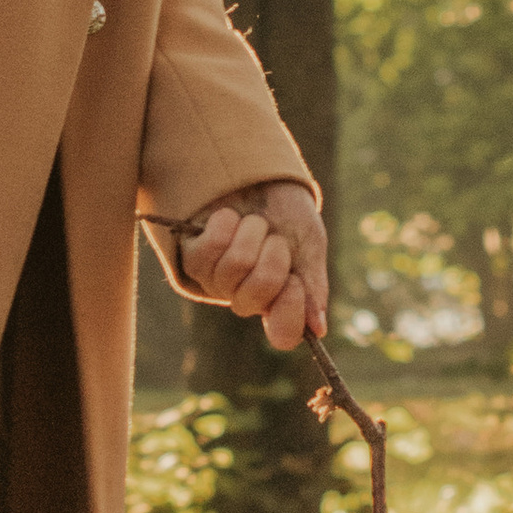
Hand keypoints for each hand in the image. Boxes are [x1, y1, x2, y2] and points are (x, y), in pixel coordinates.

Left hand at [176, 182, 329, 353]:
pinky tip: (229, 218)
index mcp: (280, 301)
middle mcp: (246, 298)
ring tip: (254, 223)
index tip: (296, 279)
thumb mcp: (310, 245)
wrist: (263, 178)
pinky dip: (226, 224)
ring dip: (251, 233)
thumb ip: (313, 284)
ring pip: (234, 267)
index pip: (284, 334)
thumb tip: (317, 328)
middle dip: (272, 256)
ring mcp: (218, 282)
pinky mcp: (195, 260)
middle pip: (256, 296)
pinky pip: (211, 249)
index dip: (291, 308)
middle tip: (275, 238)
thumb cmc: (289, 215)